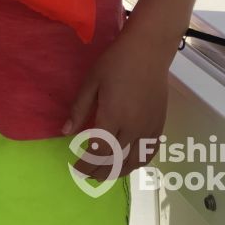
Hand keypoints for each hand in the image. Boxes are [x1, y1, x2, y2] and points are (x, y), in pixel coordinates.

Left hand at [63, 25, 172, 180]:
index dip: (86, 163)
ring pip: (134, 162)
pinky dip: (137, 163)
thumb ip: (79, 108)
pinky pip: (149, 153)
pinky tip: (128, 163)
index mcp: (113, 116)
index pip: (98, 151)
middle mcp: (133, 128)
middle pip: (115, 160)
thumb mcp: (91, 81)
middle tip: (86, 174)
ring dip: (118, 172)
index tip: (76, 166)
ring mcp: (149, 128)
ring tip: (104, 173)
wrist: (148, 51)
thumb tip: (65, 132)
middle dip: (99, 171)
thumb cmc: (116, 62)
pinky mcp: (159, 125)